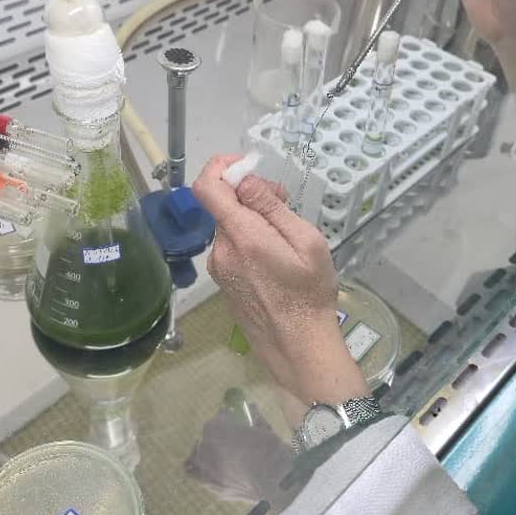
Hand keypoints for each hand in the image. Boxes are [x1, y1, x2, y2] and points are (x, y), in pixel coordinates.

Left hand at [192, 156, 368, 412]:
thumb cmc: (309, 294)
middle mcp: (221, 250)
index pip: (206, 187)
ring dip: (252, 220)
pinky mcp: (224, 282)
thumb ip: (271, 207)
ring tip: (285, 237)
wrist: (298, 348)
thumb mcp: (305, 241)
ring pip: (229, 227)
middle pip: (223, 206)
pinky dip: (249, 240)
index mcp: (241, 235)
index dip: (221, 166)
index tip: (247, 166)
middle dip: (249, 195)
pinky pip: (232, 248)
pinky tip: (275, 258)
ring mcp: (219, 269)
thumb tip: (245, 180)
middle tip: (285, 204)